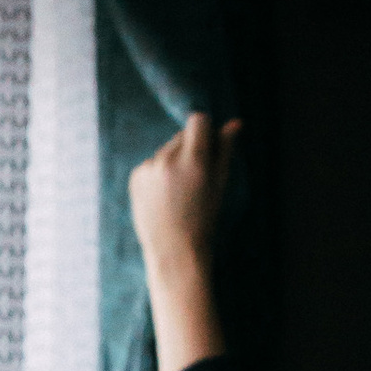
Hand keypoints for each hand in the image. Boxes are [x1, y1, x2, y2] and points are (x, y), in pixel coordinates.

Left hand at [126, 114, 239, 370]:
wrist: (174, 251)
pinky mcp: (135, 177)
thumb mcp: (220, 184)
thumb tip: (235, 123)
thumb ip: (225, 150)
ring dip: (174, 163)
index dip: (205, 130)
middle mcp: (168, 160)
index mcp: (193, 160)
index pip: (197, 119)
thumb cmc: (204, 218)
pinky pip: (151, 164)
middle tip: (195, 181)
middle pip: (181, 135)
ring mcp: (148, 168)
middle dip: (190, 149)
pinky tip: (164, 198)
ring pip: (166, 150)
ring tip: (179, 194)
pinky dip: (158, 175)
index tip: (208, 146)